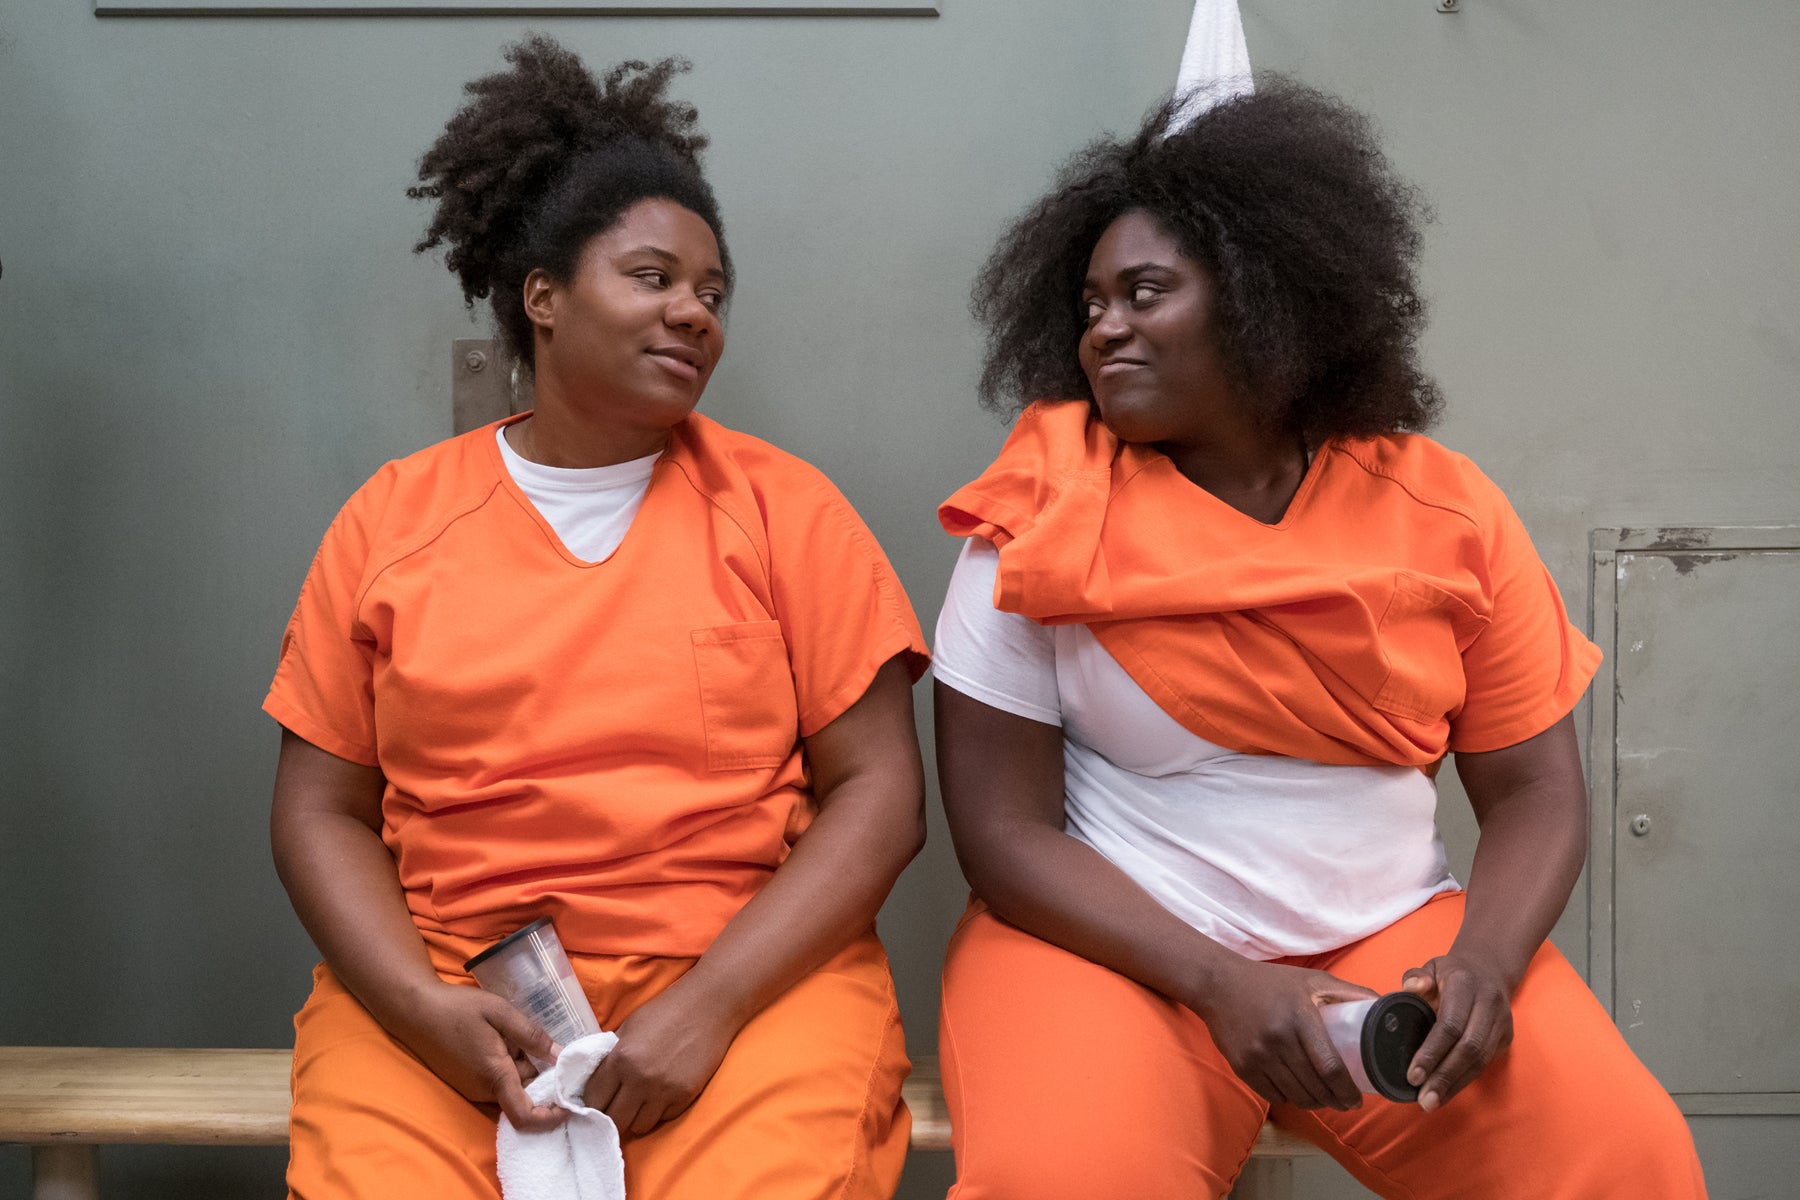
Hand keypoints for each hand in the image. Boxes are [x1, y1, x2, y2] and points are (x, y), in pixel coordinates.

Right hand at [387, 981, 567, 1131]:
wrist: (415, 1010)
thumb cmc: (458, 1008)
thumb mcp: (500, 1012)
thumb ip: (531, 1035)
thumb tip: (560, 1056)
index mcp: (495, 1076)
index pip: (525, 1115)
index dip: (551, 1117)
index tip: (570, 1103)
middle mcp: (483, 1091)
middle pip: (523, 1093)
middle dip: (536, 1071)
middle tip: (538, 1039)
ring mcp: (472, 1089)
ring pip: (510, 1085)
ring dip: (520, 1065)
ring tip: (511, 1032)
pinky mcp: (465, 1083)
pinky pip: (496, 1081)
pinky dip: (506, 1064)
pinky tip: (497, 1037)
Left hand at [582, 983, 740, 1135]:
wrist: (708, 1006)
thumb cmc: (665, 1011)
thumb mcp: (629, 1028)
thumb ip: (612, 1057)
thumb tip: (597, 1084)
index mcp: (621, 1058)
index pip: (593, 1099)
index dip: (592, 1103)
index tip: (597, 1102)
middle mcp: (640, 1079)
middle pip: (614, 1120)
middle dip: (611, 1117)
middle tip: (616, 1108)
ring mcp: (664, 1091)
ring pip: (639, 1126)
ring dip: (636, 1117)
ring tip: (640, 1102)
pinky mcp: (685, 1096)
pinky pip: (663, 1118)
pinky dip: (659, 1112)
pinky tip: (662, 1094)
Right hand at [1194, 961, 1378, 1110]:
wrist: (1218, 984)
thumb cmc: (1270, 982)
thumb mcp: (1311, 979)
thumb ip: (1348, 991)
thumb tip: (1385, 1004)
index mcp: (1300, 1017)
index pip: (1330, 1066)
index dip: (1347, 1090)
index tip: (1358, 1099)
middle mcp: (1278, 1039)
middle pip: (1314, 1086)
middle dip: (1335, 1101)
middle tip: (1346, 1102)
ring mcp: (1258, 1055)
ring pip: (1295, 1095)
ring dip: (1314, 1103)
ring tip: (1325, 1100)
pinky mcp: (1242, 1067)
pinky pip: (1273, 1095)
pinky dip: (1290, 1100)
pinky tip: (1299, 1095)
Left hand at [1401, 952, 1514, 1111]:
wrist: (1487, 969)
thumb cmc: (1449, 973)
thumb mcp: (1429, 967)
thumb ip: (1415, 977)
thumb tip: (1410, 988)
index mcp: (1464, 983)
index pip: (1450, 1023)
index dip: (1432, 1052)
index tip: (1413, 1075)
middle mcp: (1488, 1003)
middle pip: (1468, 1047)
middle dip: (1444, 1076)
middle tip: (1423, 1100)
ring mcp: (1501, 1021)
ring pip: (1480, 1059)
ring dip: (1455, 1084)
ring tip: (1431, 1102)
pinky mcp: (1506, 1036)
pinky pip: (1485, 1063)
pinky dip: (1464, 1080)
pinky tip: (1446, 1092)